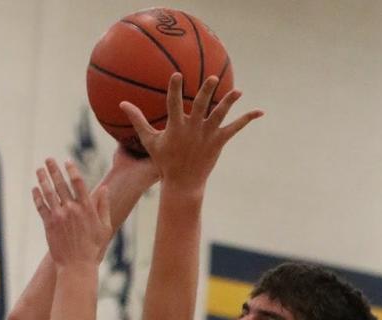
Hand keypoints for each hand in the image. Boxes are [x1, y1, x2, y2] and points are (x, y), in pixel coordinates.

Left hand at [33, 159, 111, 267]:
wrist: (77, 265)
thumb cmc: (93, 247)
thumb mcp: (104, 226)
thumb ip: (103, 206)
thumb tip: (104, 189)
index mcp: (87, 208)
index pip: (78, 182)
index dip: (72, 169)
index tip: (67, 161)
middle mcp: (72, 209)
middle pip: (61, 184)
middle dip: (54, 169)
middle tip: (48, 159)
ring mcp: (59, 216)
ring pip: (49, 193)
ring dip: (43, 179)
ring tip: (39, 170)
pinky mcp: (49, 224)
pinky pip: (41, 206)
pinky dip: (37, 196)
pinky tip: (35, 189)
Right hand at [120, 73, 262, 191]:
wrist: (183, 183)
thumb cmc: (164, 161)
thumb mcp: (150, 141)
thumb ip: (138, 120)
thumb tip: (122, 103)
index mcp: (176, 127)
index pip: (173, 104)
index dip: (175, 89)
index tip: (177, 74)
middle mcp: (193, 129)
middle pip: (201, 106)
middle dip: (206, 92)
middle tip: (213, 78)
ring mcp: (207, 135)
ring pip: (220, 115)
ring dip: (229, 102)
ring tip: (238, 91)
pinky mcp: (219, 142)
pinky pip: (235, 128)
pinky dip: (247, 119)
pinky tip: (259, 112)